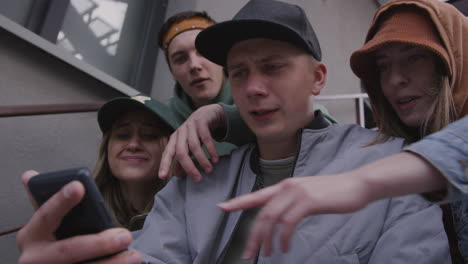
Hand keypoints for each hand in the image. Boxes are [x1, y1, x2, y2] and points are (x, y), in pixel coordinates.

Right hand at [17, 170, 140, 263]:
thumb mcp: (44, 225)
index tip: (79, 186)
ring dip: (113, 263)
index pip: (46, 215)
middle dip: (99, 244)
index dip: (61, 201)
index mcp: (31, 236)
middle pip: (69, 250)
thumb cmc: (51, 243)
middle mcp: (35, 258)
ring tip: (134, 255)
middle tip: (125, 235)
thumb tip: (29, 176)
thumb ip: (46, 202)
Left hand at [158, 104, 226, 181]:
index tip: (162, 177)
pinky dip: (211, 150)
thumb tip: (176, 175)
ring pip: (194, 146)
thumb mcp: (189, 146)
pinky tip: (215, 159)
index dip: (164, 164)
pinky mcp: (202, 121)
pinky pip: (206, 138)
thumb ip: (182, 159)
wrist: (208, 113)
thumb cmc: (196, 132)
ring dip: (202, 160)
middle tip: (198, 179)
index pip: (167, 153)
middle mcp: (181, 132)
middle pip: (181, 152)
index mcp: (175, 139)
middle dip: (189, 167)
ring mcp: (191, 126)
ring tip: (209, 170)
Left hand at [217, 174, 370, 257]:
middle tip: (248, 253)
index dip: (238, 202)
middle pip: (262, 213)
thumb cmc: (333, 193)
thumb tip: (281, 218)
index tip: (222, 207)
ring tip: (266, 254)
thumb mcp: (307, 195)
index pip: (256, 195)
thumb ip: (292, 203)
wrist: (356, 185)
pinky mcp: (308, 201)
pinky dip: (283, 238)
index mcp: (284, 186)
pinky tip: (284, 248)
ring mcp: (297, 193)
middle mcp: (287, 187)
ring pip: (271, 218)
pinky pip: (288, 223)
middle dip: (253, 236)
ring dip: (266, 240)